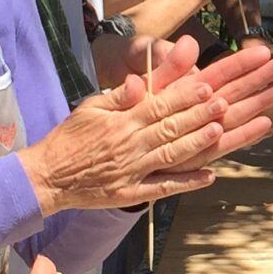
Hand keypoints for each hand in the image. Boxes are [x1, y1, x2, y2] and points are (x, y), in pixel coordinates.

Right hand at [22, 37, 272, 212]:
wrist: (48, 176)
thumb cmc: (72, 137)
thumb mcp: (90, 108)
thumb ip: (119, 95)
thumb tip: (140, 81)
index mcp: (121, 122)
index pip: (158, 105)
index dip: (184, 95)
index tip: (207, 84)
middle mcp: (130, 145)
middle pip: (170, 127)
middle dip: (198, 114)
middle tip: (225, 102)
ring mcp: (133, 171)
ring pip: (171, 155)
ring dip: (197, 143)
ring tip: (220, 131)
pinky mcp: (132, 192)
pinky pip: (164, 188)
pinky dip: (187, 182)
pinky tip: (210, 177)